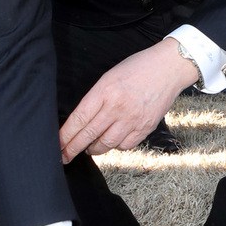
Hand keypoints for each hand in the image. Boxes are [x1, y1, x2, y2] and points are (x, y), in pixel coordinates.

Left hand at [59, 40, 198, 162]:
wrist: (168, 68)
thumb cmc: (137, 68)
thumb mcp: (109, 77)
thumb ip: (96, 98)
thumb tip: (82, 120)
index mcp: (105, 91)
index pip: (79, 119)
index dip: (66, 135)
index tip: (57, 144)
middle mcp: (117, 108)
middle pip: (89, 135)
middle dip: (72, 149)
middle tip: (63, 157)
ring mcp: (132, 119)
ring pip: (106, 144)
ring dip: (94, 149)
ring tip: (89, 148)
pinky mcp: (145, 128)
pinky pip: (125, 145)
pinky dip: (116, 146)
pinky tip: (112, 140)